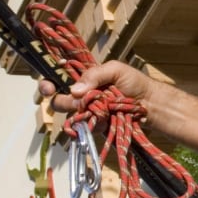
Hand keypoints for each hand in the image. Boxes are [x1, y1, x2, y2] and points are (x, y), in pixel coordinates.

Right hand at [39, 60, 159, 116]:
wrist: (150, 103)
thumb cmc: (134, 82)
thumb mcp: (115, 70)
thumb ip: (95, 75)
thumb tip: (75, 90)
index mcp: (84, 80)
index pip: (57, 80)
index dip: (47, 85)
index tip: (48, 88)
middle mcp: (82, 97)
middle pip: (60, 101)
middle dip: (66, 102)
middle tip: (81, 102)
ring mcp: (88, 113)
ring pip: (73, 116)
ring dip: (85, 112)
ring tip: (104, 107)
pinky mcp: (96, 126)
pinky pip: (87, 128)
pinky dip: (96, 123)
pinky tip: (108, 118)